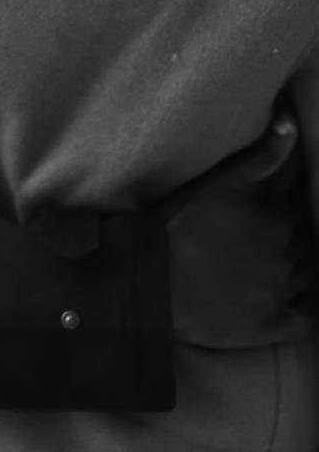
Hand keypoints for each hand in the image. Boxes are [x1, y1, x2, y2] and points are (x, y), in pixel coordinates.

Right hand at [158, 109, 314, 348]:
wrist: (149, 279)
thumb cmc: (178, 225)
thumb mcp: (218, 183)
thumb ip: (261, 156)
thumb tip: (292, 125)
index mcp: (280, 220)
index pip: (296, 201)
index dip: (281, 199)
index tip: (262, 201)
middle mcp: (288, 256)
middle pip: (302, 236)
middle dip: (287, 229)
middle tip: (256, 229)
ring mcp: (281, 294)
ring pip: (306, 273)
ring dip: (295, 263)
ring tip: (264, 257)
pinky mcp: (269, 326)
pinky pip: (306, 321)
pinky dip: (305, 311)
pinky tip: (293, 302)